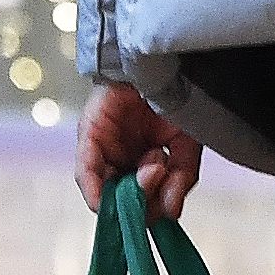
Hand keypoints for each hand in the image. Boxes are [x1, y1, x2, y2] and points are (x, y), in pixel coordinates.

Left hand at [77, 80, 200, 221]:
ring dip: (132, 191)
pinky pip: (87, 172)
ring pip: (106, 190)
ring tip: (158, 166)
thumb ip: (181, 178)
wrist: (164, 62)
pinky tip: (107, 199)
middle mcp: (122, 159)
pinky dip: (95, 190)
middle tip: (164, 185)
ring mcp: (103, 151)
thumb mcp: (188, 144)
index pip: (145, 199)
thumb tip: (172, 212)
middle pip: (125, 199)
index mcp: (145, 161)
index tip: (168, 211)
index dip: (154, 209)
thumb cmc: (176, 98)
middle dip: (145, 201)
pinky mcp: (89, 138)